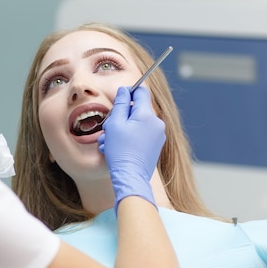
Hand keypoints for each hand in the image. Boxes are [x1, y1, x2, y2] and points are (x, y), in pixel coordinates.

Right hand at [98, 86, 164, 210]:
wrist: (130, 177)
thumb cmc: (121, 151)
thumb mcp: (115, 124)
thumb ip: (120, 104)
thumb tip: (124, 90)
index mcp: (147, 115)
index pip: (141, 92)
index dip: (128, 93)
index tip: (118, 101)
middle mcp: (156, 123)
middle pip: (137, 109)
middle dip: (121, 116)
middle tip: (108, 128)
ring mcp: (158, 136)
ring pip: (137, 123)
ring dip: (121, 129)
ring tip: (108, 142)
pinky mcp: (155, 146)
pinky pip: (141, 135)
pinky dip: (128, 138)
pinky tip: (116, 148)